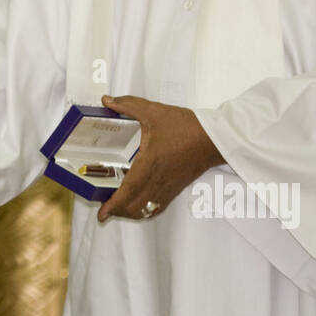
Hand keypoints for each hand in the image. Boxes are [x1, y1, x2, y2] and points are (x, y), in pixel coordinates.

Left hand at [96, 94, 223, 222]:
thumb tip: (107, 100)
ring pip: (146, 210)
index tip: (101, 215)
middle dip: (117, 212)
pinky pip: (158, 206)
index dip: (113, 205)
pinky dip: (145, 210)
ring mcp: (168, 187)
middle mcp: (158, 181)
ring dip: (130, 212)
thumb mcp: (153, 111)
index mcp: (149, 164)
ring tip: (118, 207)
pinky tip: (139, 204)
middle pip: (134, 208)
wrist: (214, 138)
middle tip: (105, 209)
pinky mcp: (176, 188)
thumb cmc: (185, 126)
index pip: (128, 191)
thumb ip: (127, 105)